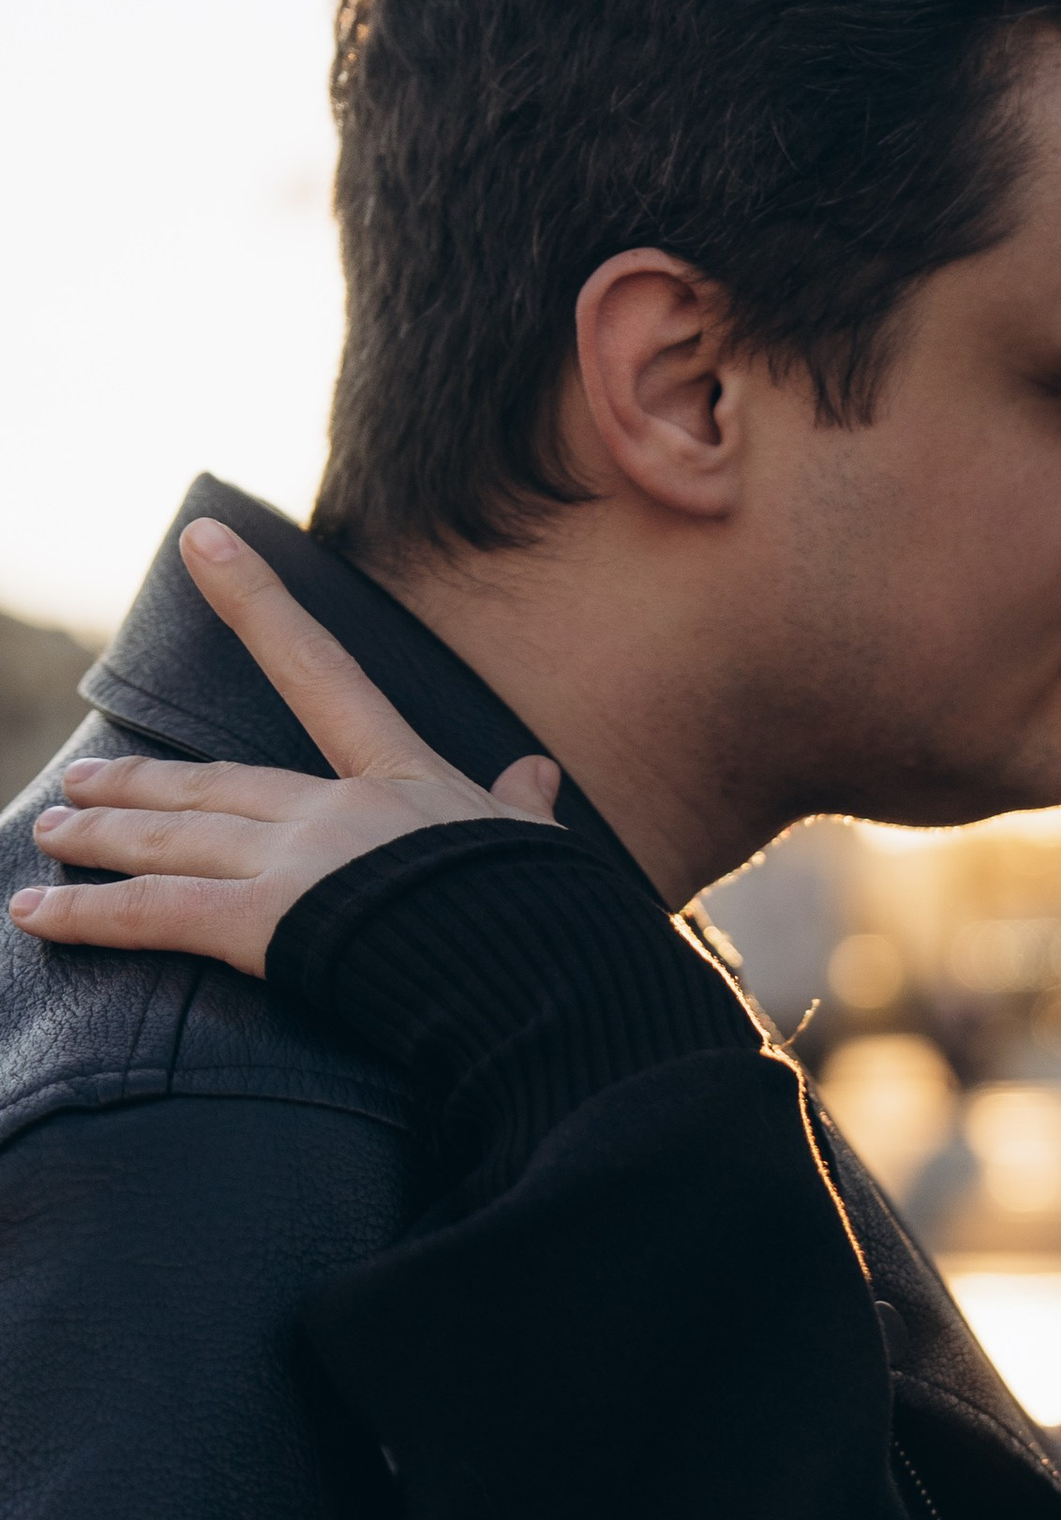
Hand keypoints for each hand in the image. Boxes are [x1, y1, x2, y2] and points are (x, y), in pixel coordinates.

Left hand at [7, 520, 561, 979]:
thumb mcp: (535, 849)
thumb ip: (521, 809)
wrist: (545, 977)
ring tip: (48, 830)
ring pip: (169, 836)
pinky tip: (31, 916)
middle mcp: (334, 808)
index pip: (319, 671)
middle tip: (77, 778)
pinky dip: (85, 917)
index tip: (201, 542)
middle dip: (137, 778)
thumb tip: (538, 776)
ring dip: (98, 836)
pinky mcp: (267, 925)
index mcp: (400, 778)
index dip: (256, 601)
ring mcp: (297, 863)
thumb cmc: (549, 917)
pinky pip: (153, 914)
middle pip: (211, 781)